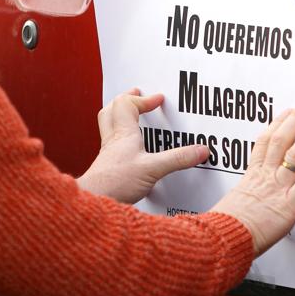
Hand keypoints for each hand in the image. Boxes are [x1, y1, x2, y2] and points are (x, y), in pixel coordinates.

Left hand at [77, 89, 207, 204]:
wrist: (94, 200)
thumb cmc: (116, 182)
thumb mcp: (153, 168)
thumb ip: (177, 159)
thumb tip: (201, 150)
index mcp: (123, 133)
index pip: (128, 104)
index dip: (144, 100)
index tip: (159, 99)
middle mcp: (113, 139)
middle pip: (112, 110)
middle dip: (126, 100)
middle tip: (136, 95)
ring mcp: (107, 153)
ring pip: (109, 125)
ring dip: (119, 116)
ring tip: (131, 116)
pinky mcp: (106, 167)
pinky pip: (111, 143)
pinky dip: (120, 137)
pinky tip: (129, 147)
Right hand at [209, 100, 294, 254]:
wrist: (226, 239)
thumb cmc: (226, 228)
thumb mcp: (232, 206)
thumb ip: (246, 200)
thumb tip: (250, 205)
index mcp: (251, 177)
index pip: (264, 142)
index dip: (277, 124)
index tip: (285, 113)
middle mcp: (266, 177)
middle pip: (282, 138)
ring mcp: (278, 187)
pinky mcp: (289, 203)